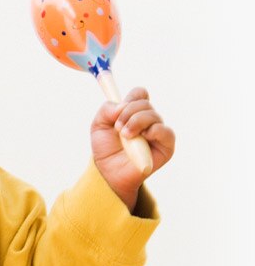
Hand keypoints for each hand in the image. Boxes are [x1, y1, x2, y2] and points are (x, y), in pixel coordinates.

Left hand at [91, 87, 174, 211]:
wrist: (109, 172)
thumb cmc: (106, 149)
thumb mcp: (98, 126)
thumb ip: (106, 110)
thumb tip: (122, 105)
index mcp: (134, 112)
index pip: (140, 94)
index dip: (131, 97)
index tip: (120, 108)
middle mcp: (148, 120)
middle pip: (145, 103)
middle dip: (128, 112)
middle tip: (118, 127)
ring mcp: (158, 132)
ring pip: (153, 115)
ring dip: (136, 122)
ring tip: (125, 135)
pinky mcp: (166, 147)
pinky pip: (166, 132)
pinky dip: (154, 130)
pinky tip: (144, 136)